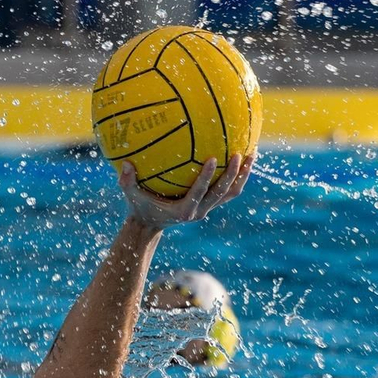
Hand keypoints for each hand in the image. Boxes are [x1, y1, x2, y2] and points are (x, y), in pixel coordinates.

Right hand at [119, 153, 251, 232]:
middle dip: (233, 175)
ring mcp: (207, 208)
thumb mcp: (131, 196)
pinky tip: (243, 159)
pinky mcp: (210, 204)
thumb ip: (127, 182)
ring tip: (253, 154)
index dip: (207, 178)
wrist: (150, 224)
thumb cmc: (140, 207)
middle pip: (222, 193)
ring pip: (231, 193)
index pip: (199, 193)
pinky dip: (238, 177)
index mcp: (183, 211)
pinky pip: (229, 191)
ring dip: (243, 176)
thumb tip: (125, 165)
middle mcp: (199, 211)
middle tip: (239, 154)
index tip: (213, 159)